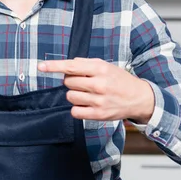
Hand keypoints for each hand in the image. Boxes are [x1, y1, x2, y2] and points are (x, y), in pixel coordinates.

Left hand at [38, 57, 154, 123]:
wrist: (139, 98)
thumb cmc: (118, 80)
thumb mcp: (105, 65)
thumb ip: (85, 64)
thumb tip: (67, 65)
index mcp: (100, 69)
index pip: (71, 66)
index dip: (54, 66)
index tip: (41, 66)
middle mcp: (99, 85)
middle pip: (67, 82)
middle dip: (72, 81)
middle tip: (84, 82)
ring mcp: (99, 101)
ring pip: (70, 97)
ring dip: (74, 94)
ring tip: (87, 93)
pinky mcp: (99, 115)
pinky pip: (75, 111)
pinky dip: (77, 108)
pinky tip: (87, 104)